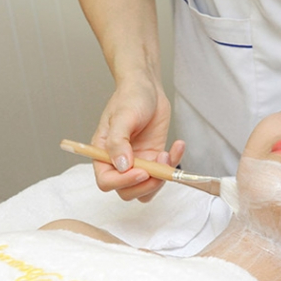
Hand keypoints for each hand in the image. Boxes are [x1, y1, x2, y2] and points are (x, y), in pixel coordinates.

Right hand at [91, 78, 184, 201]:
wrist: (147, 89)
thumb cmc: (130, 98)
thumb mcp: (122, 116)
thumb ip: (119, 142)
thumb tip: (122, 165)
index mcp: (103, 154)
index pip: (106, 181)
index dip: (123, 182)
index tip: (142, 171)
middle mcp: (119, 163)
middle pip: (128, 192)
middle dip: (146, 184)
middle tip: (158, 166)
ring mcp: (138, 163)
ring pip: (147, 189)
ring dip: (161, 179)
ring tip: (166, 154)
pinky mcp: (154, 160)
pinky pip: (163, 175)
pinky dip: (174, 165)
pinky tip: (178, 146)